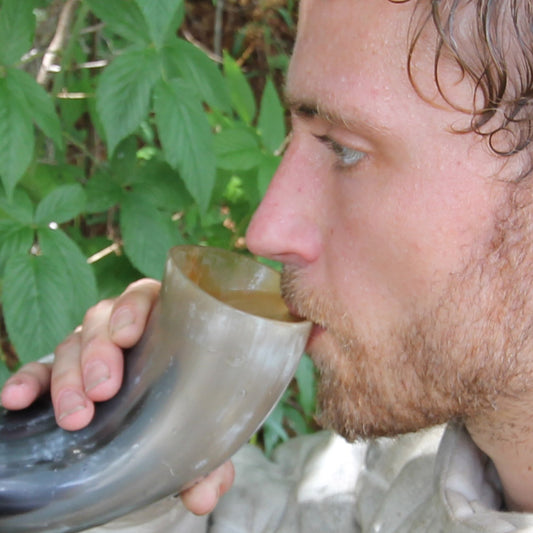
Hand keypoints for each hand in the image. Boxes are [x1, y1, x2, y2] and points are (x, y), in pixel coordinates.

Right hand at [0, 277, 233, 514]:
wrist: (167, 422)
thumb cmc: (189, 411)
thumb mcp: (203, 432)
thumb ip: (209, 461)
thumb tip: (203, 496)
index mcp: (163, 323)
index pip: (145, 296)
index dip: (134, 308)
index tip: (127, 335)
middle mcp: (123, 329)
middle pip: (103, 322)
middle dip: (99, 353)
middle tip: (103, 390)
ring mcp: (91, 347)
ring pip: (72, 345)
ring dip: (68, 377)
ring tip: (74, 415)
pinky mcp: (64, 372)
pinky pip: (40, 369)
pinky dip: (28, 381)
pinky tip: (18, 400)